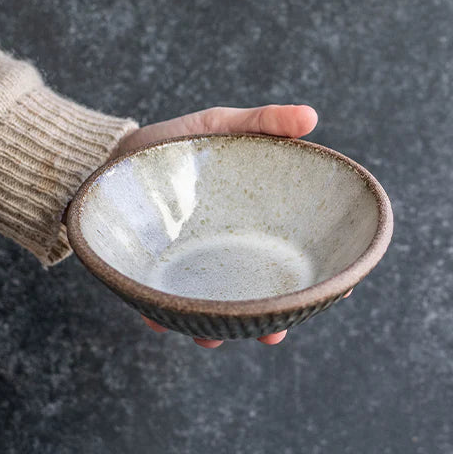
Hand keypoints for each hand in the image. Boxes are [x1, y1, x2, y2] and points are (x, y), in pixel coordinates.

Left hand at [117, 104, 318, 348]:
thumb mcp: (222, 125)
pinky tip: (160, 322)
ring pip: (211, 310)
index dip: (315, 278)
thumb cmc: (177, 143)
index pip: (291, 258)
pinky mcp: (153, 274)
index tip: (338, 293)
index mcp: (250, 228)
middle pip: (256, 296)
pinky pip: (159, 302)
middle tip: (274, 334)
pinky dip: (161, 316)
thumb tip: (312, 116)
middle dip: (268, 320)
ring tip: (212, 337)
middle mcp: (225, 254)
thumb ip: (266, 122)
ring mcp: (190, 268)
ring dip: (215, 329)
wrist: (114, 153)